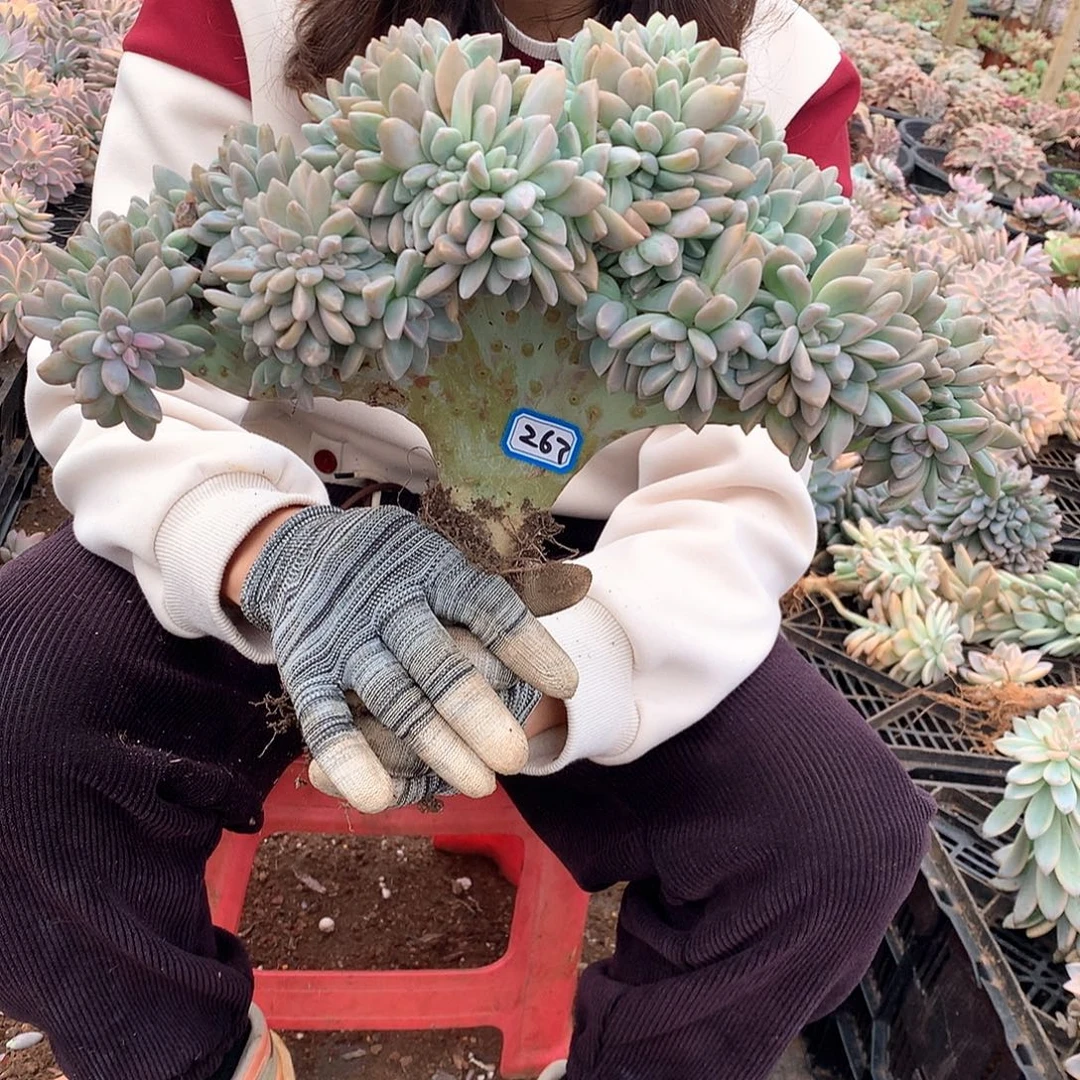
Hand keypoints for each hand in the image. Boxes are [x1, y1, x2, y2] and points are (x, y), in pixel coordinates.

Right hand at [237, 505, 577, 811]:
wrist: (302, 551)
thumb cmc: (399, 569)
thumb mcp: (444, 559)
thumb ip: (499, 586)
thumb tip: (581, 586)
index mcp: (433, 569)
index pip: (488, 606)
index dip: (527, 645)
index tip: (567, 684)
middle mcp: (389, 601)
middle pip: (438, 660)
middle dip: (478, 711)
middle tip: (516, 758)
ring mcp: (346, 636)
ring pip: (393, 696)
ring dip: (434, 744)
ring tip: (480, 785)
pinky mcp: (307, 668)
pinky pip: (325, 717)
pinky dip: (350, 758)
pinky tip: (380, 799)